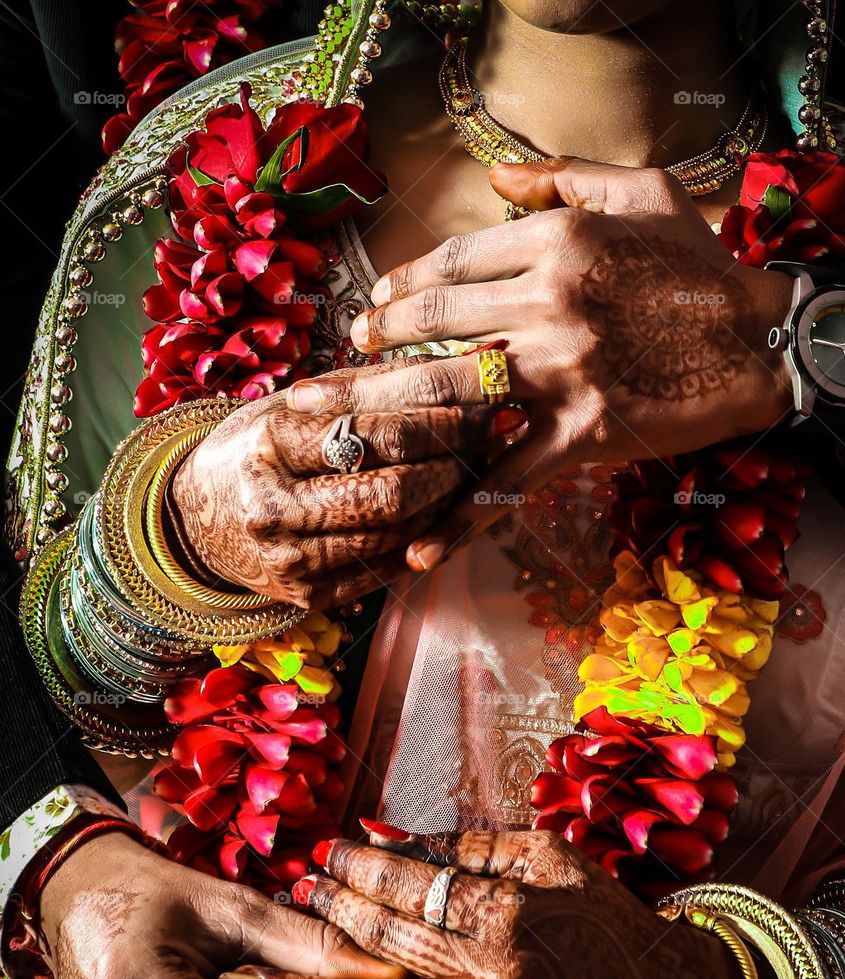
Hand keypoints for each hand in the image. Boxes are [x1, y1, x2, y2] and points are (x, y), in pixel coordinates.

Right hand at [171, 382, 516, 606]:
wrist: (196, 519)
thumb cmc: (256, 448)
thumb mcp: (292, 405)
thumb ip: (365, 389)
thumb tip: (455, 364)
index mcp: (269, 442)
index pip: (379, 432)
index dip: (446, 419)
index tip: (492, 400)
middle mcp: (274, 505)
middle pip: (394, 490)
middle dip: (456, 464)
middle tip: (497, 437)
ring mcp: (289, 559)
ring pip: (397, 534)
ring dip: (448, 503)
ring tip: (479, 469)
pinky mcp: (306, 597)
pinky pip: (385, 569)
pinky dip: (422, 539)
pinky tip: (444, 512)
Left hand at [231, 828, 739, 978]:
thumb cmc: (607, 922)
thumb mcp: (551, 860)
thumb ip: (470, 846)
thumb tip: (388, 835)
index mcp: (512, 916)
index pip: (412, 886)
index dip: (360, 866)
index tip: (327, 852)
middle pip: (386, 948)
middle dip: (331, 914)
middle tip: (297, 892)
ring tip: (269, 975)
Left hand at [284, 158, 793, 572]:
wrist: (766, 341)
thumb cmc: (706, 267)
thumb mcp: (645, 191)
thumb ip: (566, 174)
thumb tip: (495, 175)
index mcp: (558, 239)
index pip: (456, 260)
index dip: (406, 280)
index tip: (380, 298)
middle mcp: (549, 299)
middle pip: (438, 319)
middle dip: (384, 337)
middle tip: (355, 351)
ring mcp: (562, 369)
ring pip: (456, 391)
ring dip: (398, 410)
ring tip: (361, 424)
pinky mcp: (582, 431)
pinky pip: (508, 475)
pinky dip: (462, 515)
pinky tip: (419, 547)